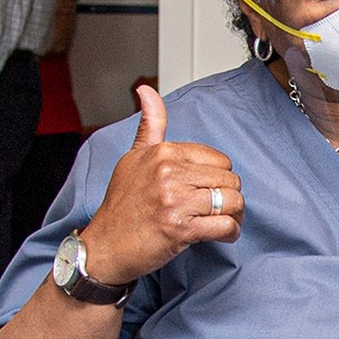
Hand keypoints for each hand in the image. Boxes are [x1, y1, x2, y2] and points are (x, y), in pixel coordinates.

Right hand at [79, 85, 243, 285]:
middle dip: (230, 197)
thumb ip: (150, 126)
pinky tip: (222, 236)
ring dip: (234, 216)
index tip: (208, 190)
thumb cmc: (122, 206)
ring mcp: (174, 201)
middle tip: (218, 210)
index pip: (218, 159)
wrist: (103, 247)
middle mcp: (168, 173)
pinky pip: (225, 226)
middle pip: (230, 180)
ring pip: (232, 201)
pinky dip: (230, 233)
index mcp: (162, 153)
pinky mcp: (180, 228)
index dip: (218, 178)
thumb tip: (146, 90)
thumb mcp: (132, 159)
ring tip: (223, 222)